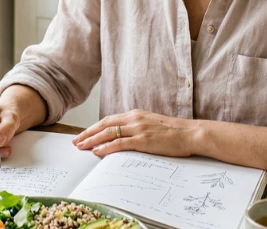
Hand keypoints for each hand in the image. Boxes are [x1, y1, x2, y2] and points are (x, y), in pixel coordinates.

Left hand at [72, 109, 197, 157]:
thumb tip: (124, 137)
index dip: (94, 128)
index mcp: (136, 114)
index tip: (83, 135)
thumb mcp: (152, 125)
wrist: (191, 133)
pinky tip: (97, 151)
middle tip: (75, 142)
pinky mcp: (143, 140)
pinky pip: (119, 143)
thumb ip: (137, 128)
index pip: (109, 120)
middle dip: (87, 133)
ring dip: (92, 140)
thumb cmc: (174, 132)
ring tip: (81, 147)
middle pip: (104, 125)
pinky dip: (106, 147)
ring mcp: (138, 128)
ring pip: (108, 133)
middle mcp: (134, 119)